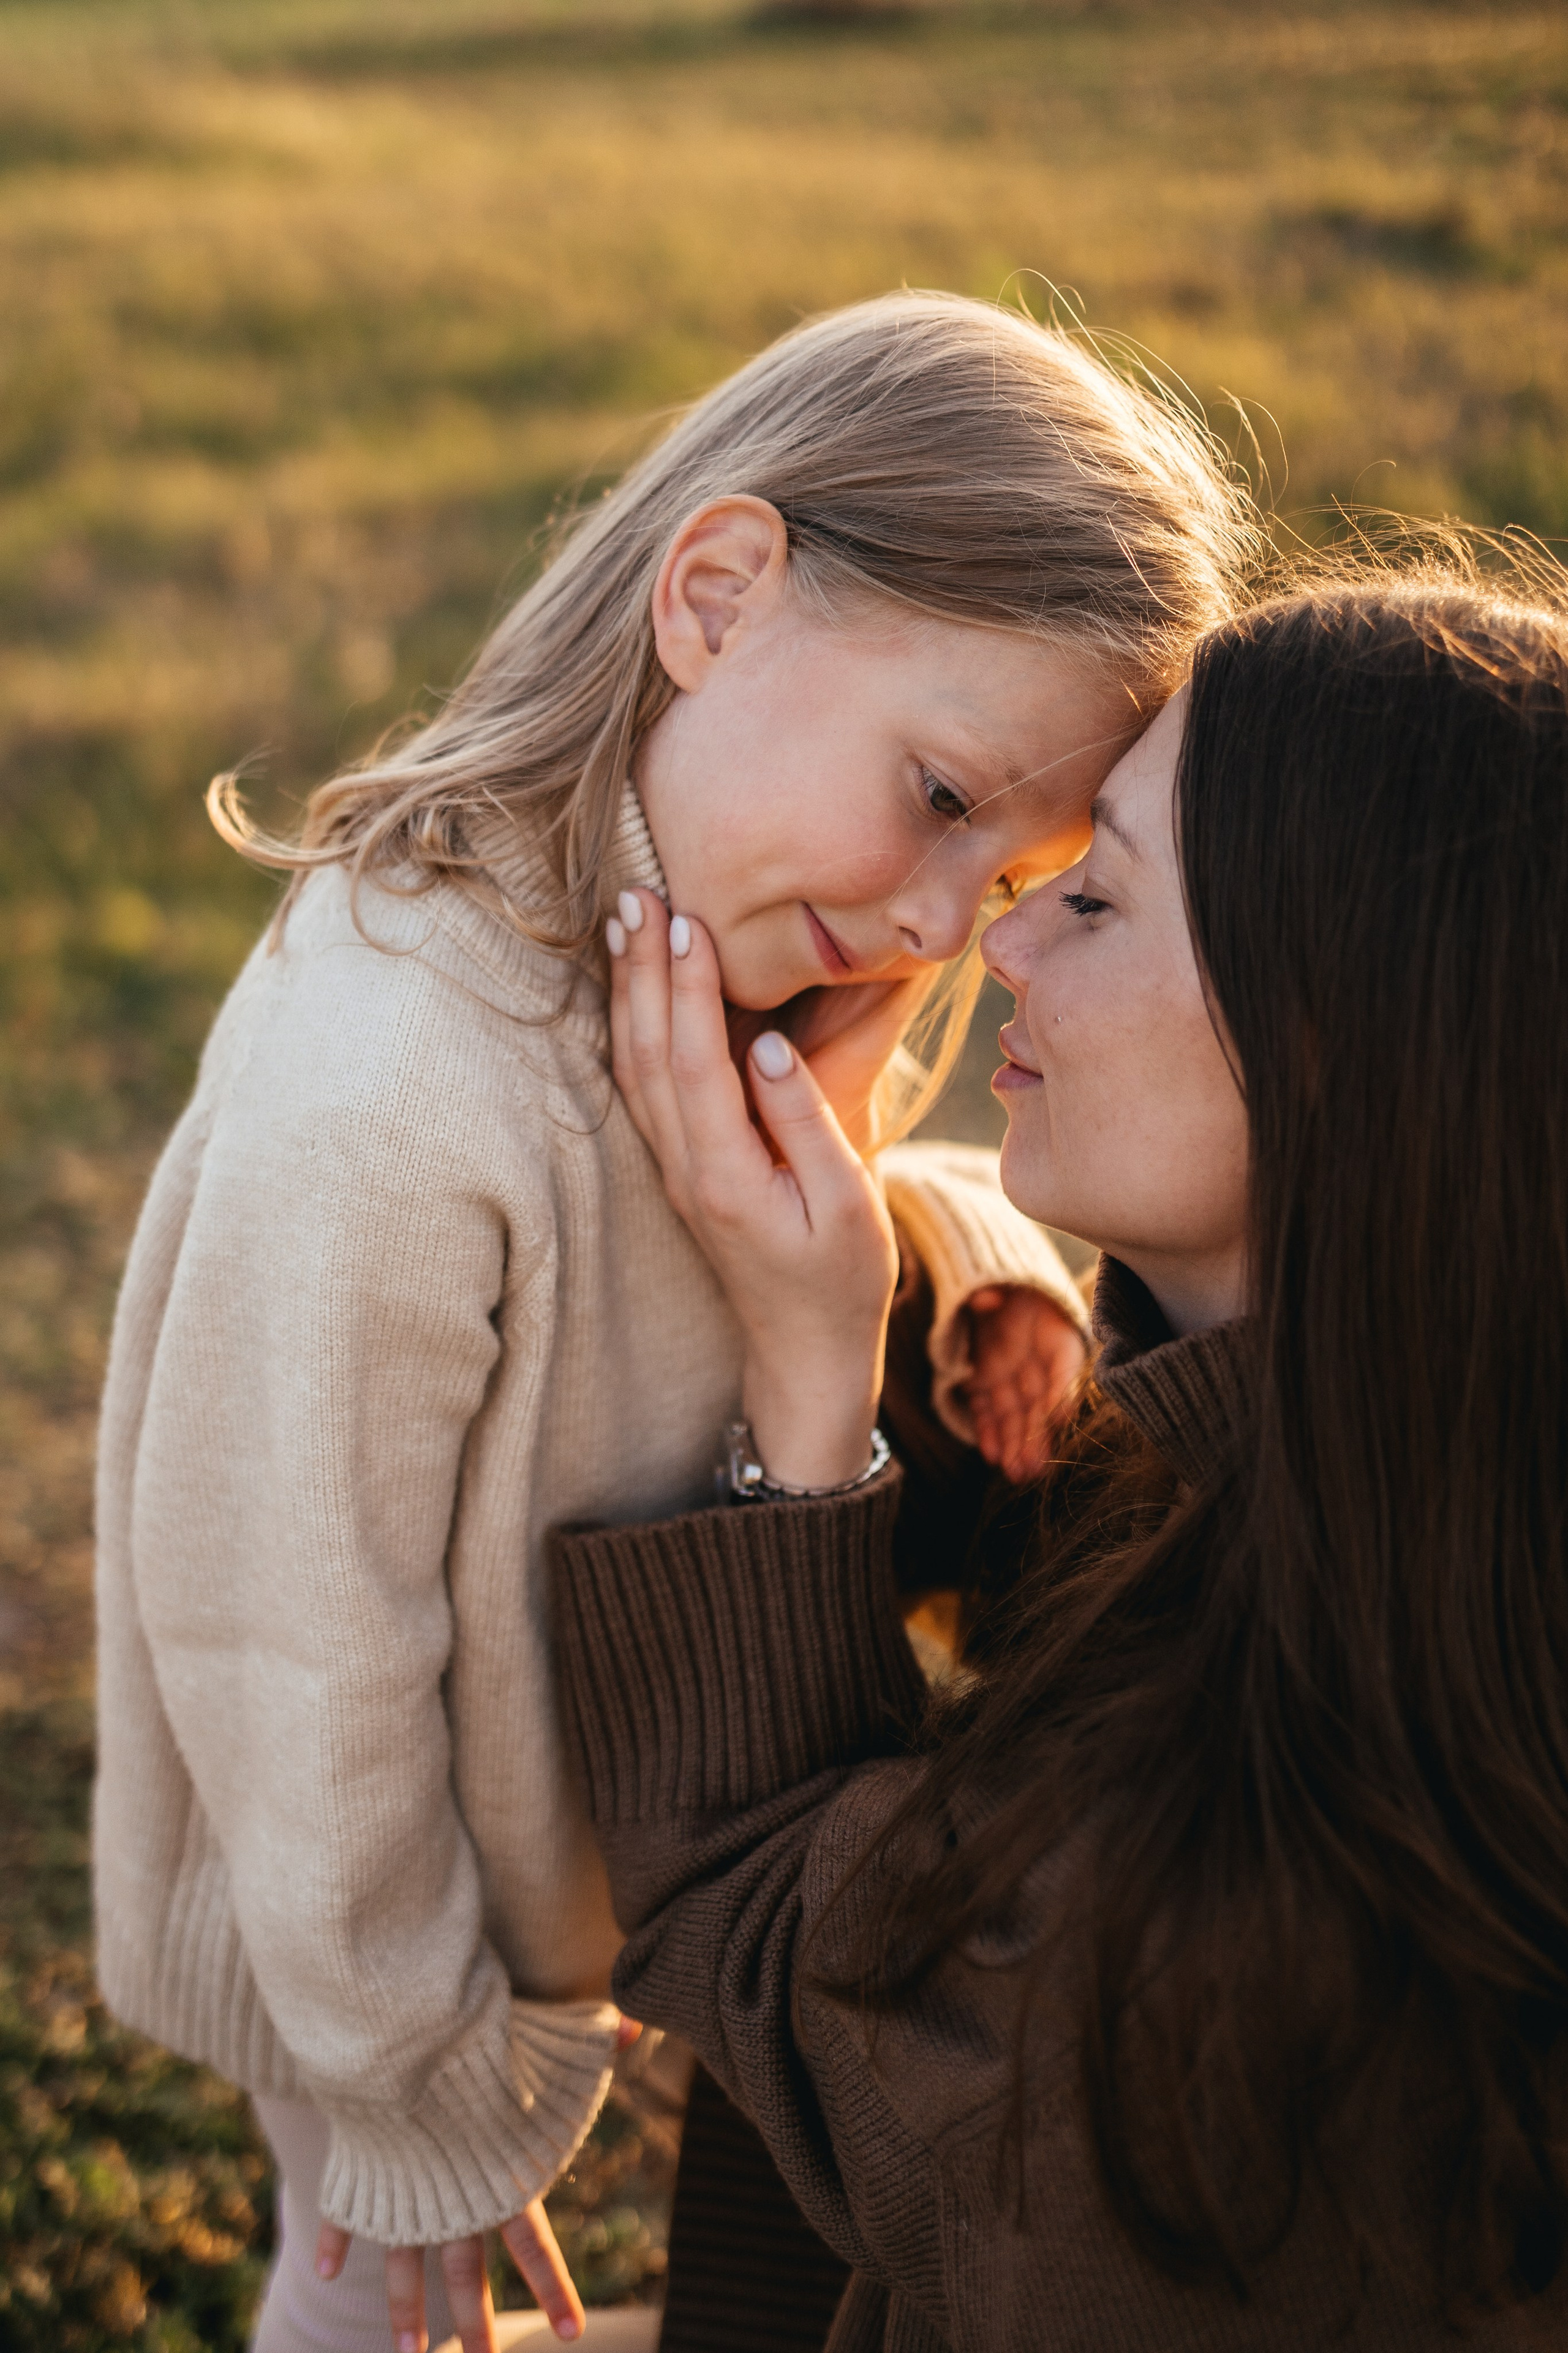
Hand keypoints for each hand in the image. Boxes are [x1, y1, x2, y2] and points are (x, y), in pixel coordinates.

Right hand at [311, 2020, 639, 2352]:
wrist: (397, 2035)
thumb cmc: (476, 2034)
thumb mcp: (542, 2037)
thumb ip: (588, 2040)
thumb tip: (636, 2023)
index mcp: (500, 2176)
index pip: (534, 2244)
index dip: (553, 2288)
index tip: (572, 2334)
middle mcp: (451, 2198)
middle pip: (465, 2275)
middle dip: (475, 2324)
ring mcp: (401, 2192)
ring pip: (403, 2267)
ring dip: (406, 2312)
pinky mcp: (359, 2172)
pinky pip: (343, 2216)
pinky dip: (334, 2241)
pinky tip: (328, 2272)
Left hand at [609, 891, 898, 1487]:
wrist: (804, 1351)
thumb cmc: (841, 1280)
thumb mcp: (846, 1205)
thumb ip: (805, 1124)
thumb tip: (767, 1049)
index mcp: (726, 1174)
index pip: (696, 1061)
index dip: (689, 986)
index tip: (686, 918)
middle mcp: (685, 1168)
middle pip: (650, 1052)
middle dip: (644, 969)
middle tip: (638, 892)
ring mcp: (675, 1170)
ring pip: (635, 1066)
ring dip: (630, 990)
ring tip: (626, 921)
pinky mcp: (680, 1170)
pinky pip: (642, 1086)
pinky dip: (634, 1027)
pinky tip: (635, 986)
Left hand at [962, 1285, 1087, 1484]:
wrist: (988, 1276)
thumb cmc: (1007, 1277)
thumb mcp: (1006, 1277)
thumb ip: (996, 1290)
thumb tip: (986, 1301)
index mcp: (1057, 1336)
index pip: (1063, 1368)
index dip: (1060, 1393)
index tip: (1057, 1416)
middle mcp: (1035, 1361)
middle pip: (1038, 1402)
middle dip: (1036, 1436)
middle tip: (1034, 1467)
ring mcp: (1009, 1372)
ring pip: (1014, 1414)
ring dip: (1016, 1444)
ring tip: (1016, 1473)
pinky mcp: (983, 1378)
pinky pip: (986, 1408)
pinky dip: (989, 1431)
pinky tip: (992, 1456)